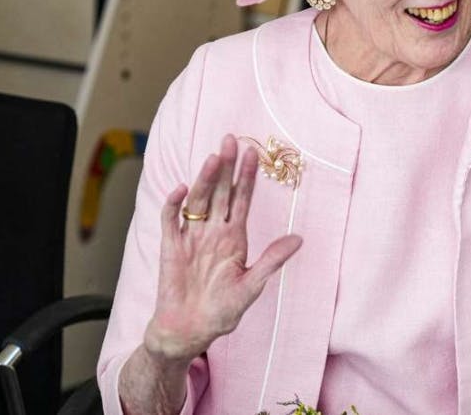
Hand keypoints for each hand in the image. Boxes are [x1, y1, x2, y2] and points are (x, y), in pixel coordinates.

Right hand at [143, 135, 302, 361]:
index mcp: (234, 237)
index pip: (242, 199)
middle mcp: (213, 232)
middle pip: (221, 192)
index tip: (254, 152)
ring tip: (214, 158)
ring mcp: (191, 238)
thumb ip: (272, 260)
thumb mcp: (253, 285)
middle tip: (231, 139)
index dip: (247, 176)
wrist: (190, 330)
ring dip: (205, 179)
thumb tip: (299, 238)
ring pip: (198, 201)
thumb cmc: (222, 310)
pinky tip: (182, 189)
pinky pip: (170, 221)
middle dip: (226, 166)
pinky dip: (173, 205)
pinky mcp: (170, 248)